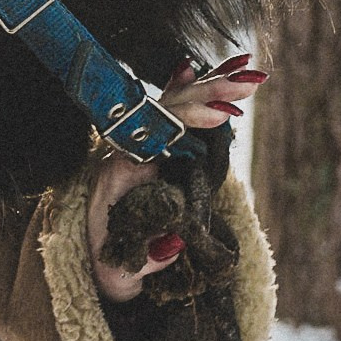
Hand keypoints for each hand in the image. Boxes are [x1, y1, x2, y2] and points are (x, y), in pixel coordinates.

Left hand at [88, 54, 267, 301]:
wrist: (91, 260)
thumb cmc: (106, 265)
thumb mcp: (118, 272)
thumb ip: (144, 260)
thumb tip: (173, 244)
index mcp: (117, 173)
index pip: (155, 137)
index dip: (187, 124)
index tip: (218, 115)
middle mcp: (126, 150)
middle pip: (168, 112)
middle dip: (210, 95)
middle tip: (249, 84)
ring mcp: (137, 145)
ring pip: (173, 106)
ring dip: (210, 87)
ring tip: (248, 72)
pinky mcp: (148, 147)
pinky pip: (169, 112)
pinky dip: (190, 90)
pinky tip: (198, 68)